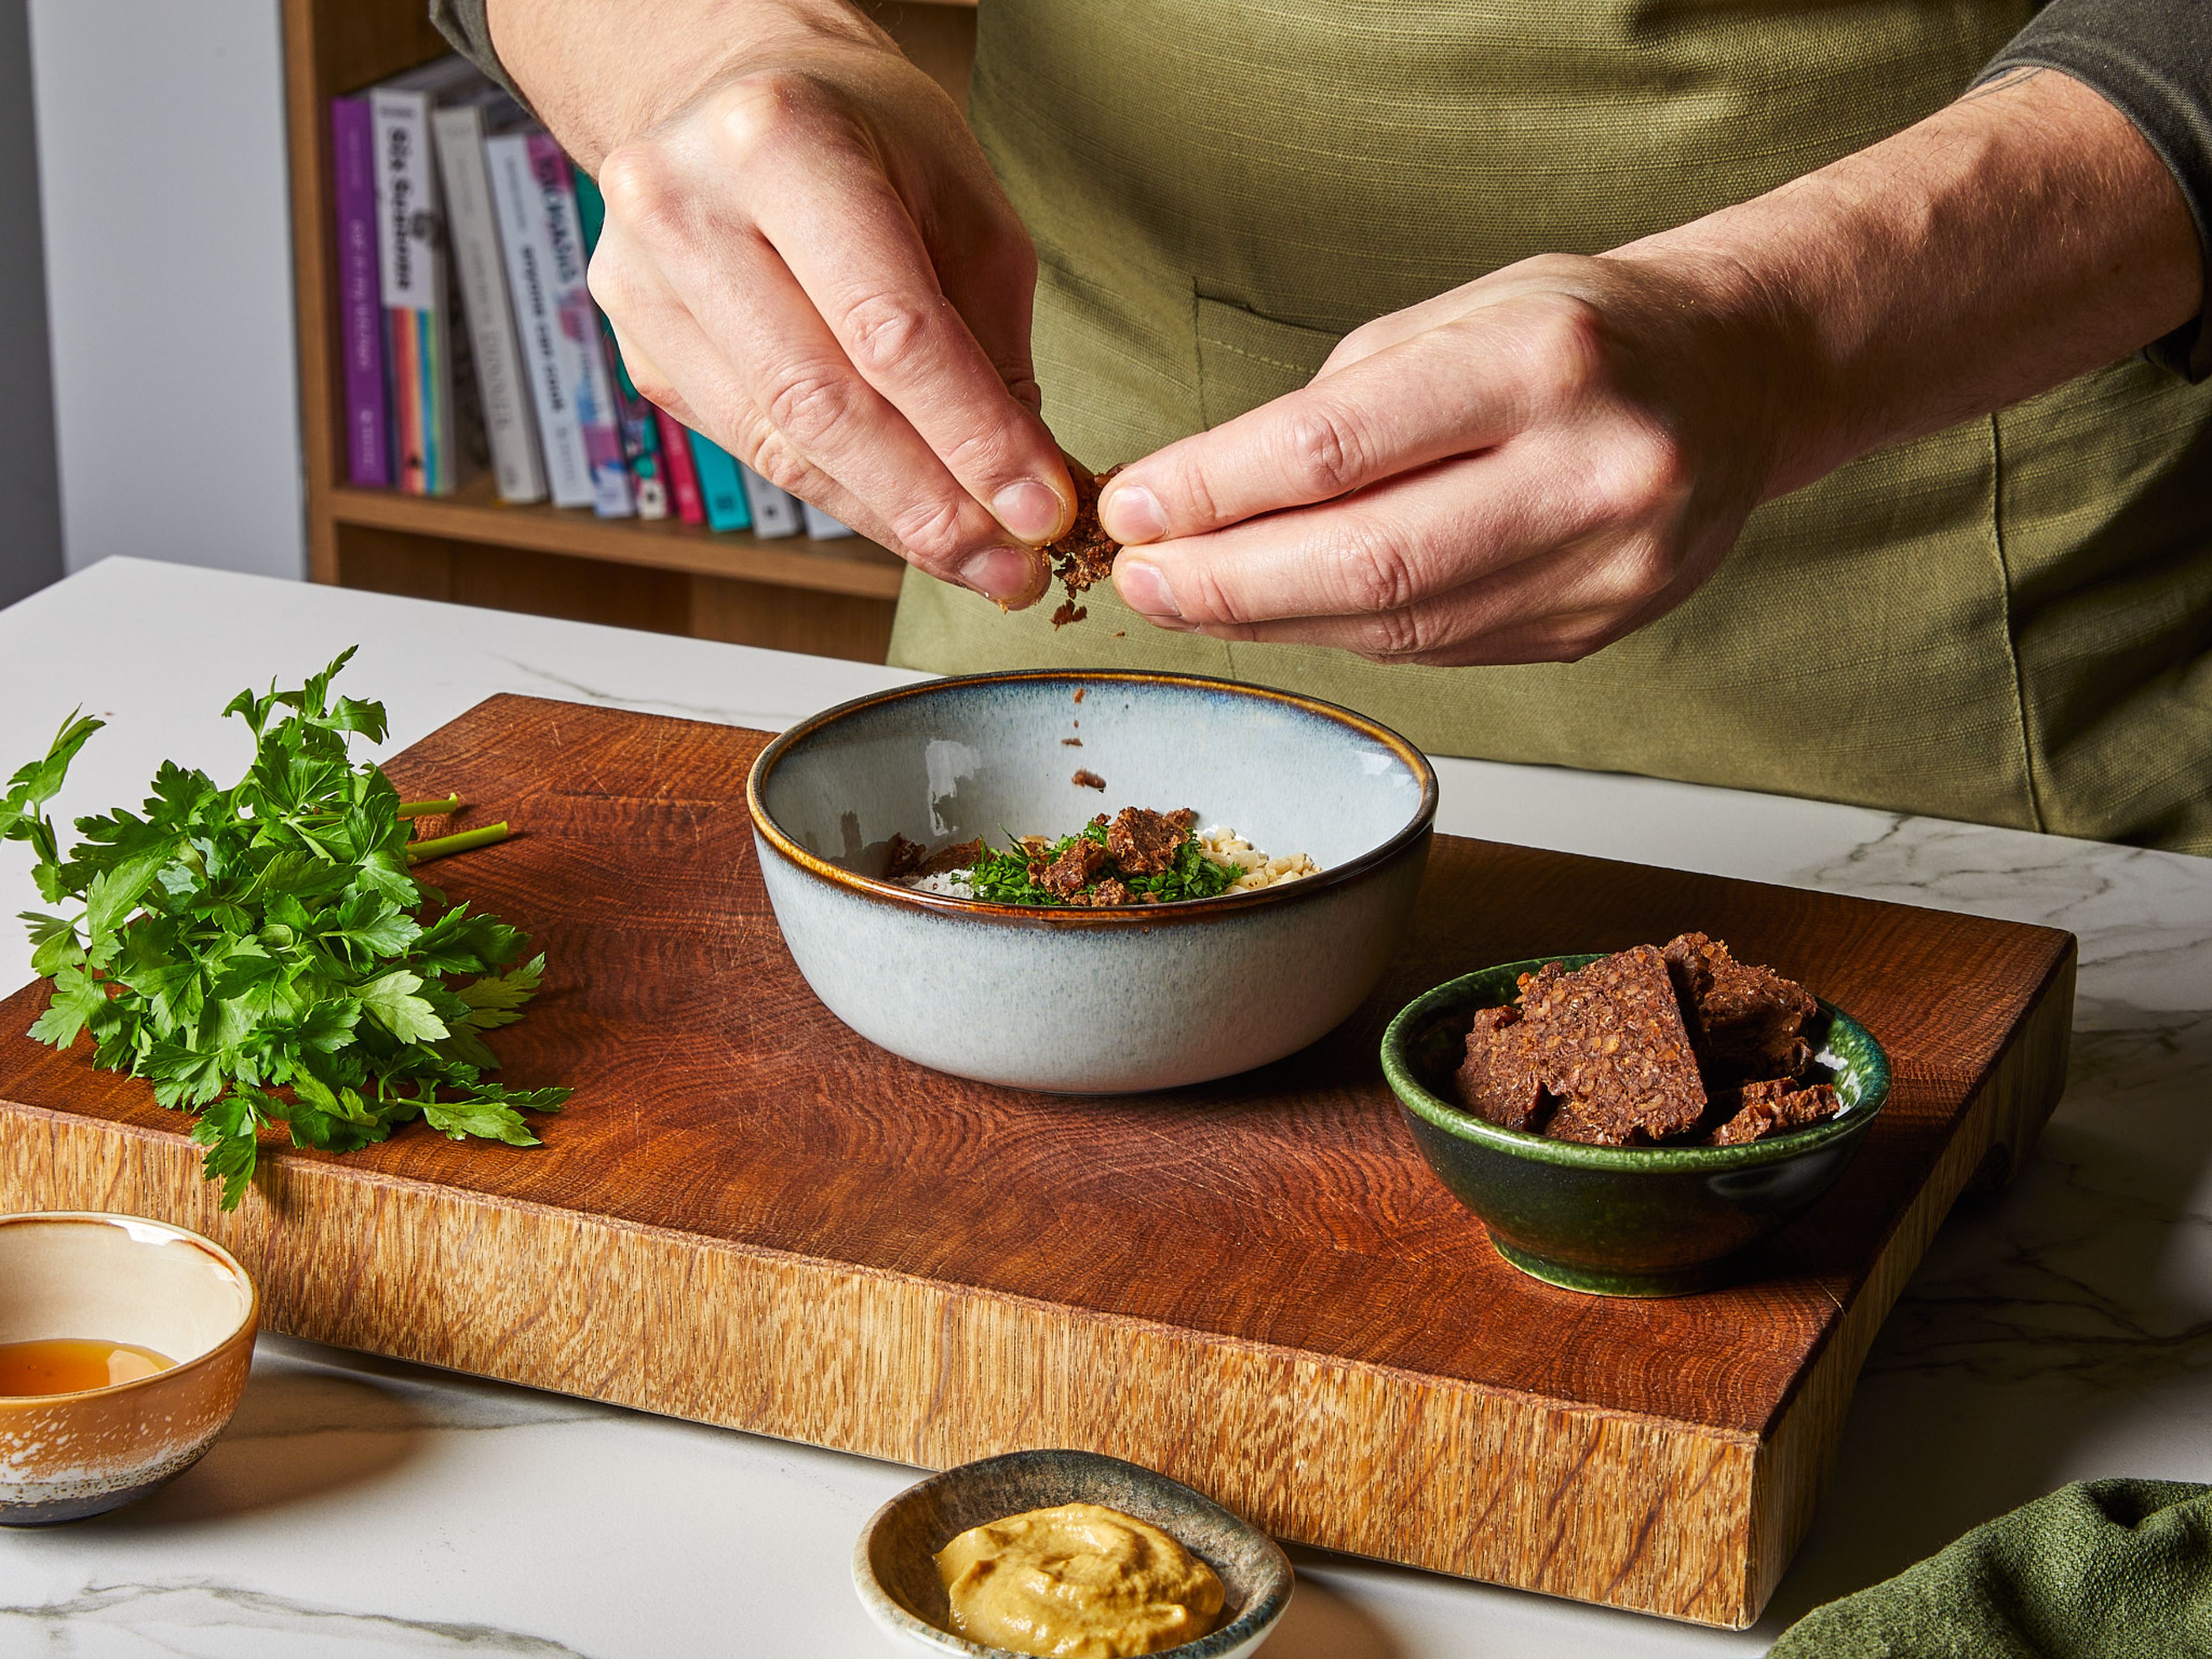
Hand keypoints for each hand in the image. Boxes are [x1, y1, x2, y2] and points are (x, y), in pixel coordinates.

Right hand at [492, 0, 1069, 604]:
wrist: (741, 96)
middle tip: (1011, 563)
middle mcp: (686, 206)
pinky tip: (902, 517)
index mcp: (779, 142)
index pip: (888, 328)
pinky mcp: (640, 347)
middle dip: (930, 502)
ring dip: (888, 517)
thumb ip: (990, 348)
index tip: (1042, 509)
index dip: (970, 435)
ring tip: (973, 559)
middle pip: (821, 402)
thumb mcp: (964, 210)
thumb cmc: (866, 141)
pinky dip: (839, 494)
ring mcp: (642, 283)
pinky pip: (752, 450)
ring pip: (779, 446)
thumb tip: (1025, 489)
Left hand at [1096, 254, 1781, 666]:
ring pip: (1398, 628)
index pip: (1338, 448)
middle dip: (1228, 583)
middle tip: (1139, 580)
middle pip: (1365, 563)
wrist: (1739, 378)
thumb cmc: (1584, 330)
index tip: (1133, 507)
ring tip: (1187, 599)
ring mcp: (1605, 567)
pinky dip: (1343, 635)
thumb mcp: (1460, 314)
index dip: (1214, 491)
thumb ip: (1337, 406)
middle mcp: (1590, 472)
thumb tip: (1199, 499)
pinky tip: (1283, 614)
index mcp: (1546, 362)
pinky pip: (1438, 649)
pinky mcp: (1595, 628)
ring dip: (1270, 623)